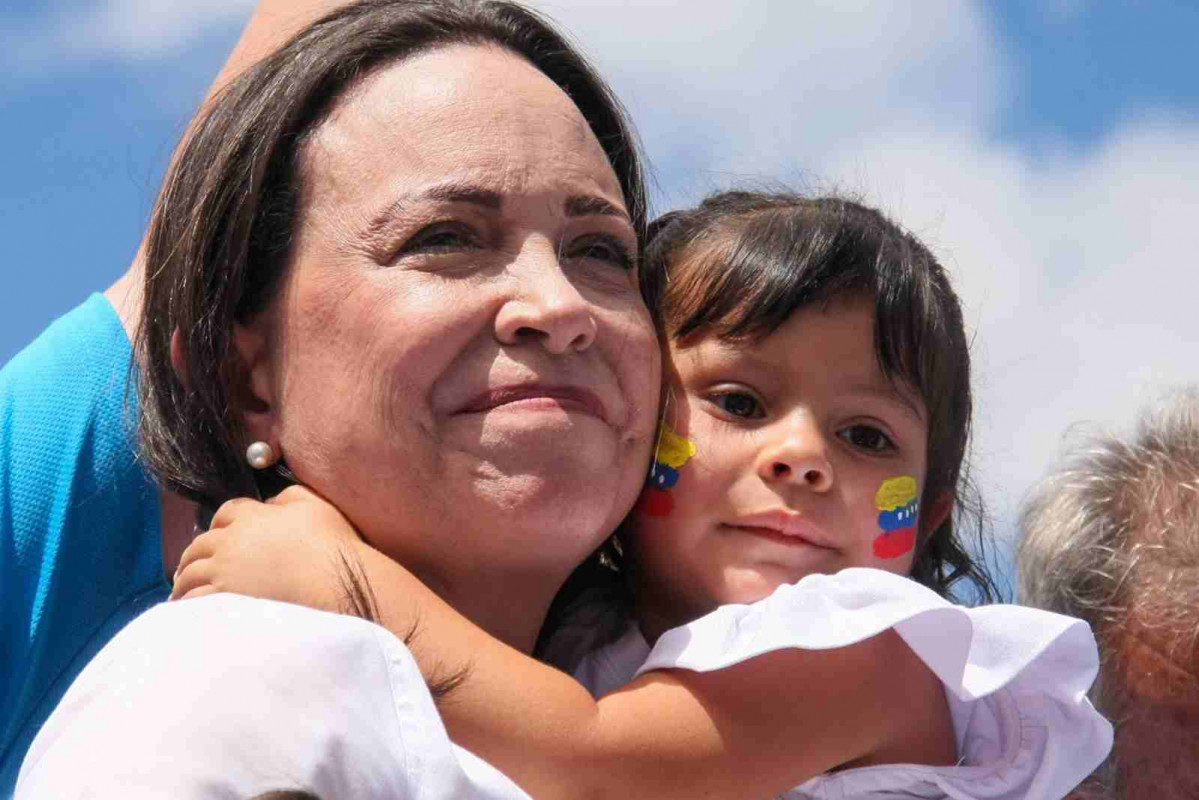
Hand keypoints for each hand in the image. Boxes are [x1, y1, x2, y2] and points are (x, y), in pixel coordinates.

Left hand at [170, 485, 363, 613]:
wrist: (336, 584)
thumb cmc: (330, 544)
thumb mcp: (313, 504)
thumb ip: (287, 496)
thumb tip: (271, 503)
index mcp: (251, 517)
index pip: (225, 513)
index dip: (220, 523)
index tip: (218, 534)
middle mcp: (231, 543)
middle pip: (200, 545)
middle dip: (193, 555)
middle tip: (189, 566)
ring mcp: (224, 573)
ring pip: (190, 574)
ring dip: (184, 581)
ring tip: (182, 591)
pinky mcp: (224, 601)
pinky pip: (195, 602)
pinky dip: (188, 604)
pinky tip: (188, 611)